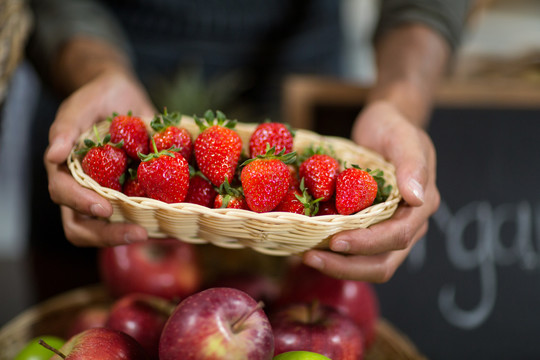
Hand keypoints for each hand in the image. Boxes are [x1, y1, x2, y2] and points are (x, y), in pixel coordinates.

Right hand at [44, 69, 155, 245]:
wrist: (121, 94)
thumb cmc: (97, 97)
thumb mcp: (82, 104)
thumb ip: (67, 127)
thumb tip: (52, 155)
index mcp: (65, 168)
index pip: (62, 194)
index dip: (80, 203)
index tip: (105, 207)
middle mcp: (82, 187)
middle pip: (81, 225)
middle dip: (106, 234)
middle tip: (138, 233)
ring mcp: (106, 193)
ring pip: (105, 228)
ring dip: (125, 235)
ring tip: (150, 232)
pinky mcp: (128, 193)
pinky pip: (133, 215)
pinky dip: (147, 222)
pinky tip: (168, 224)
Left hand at [302, 100, 439, 281]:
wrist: (382, 126)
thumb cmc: (392, 128)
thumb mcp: (402, 135)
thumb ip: (413, 163)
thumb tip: (417, 198)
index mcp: (421, 205)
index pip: (398, 236)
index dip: (367, 244)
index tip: (335, 242)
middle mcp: (410, 224)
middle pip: (383, 262)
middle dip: (347, 266)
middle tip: (311, 257)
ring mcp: (390, 230)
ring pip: (369, 265)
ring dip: (339, 267)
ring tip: (307, 257)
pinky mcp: (372, 229)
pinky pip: (357, 253)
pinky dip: (335, 257)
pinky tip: (310, 249)